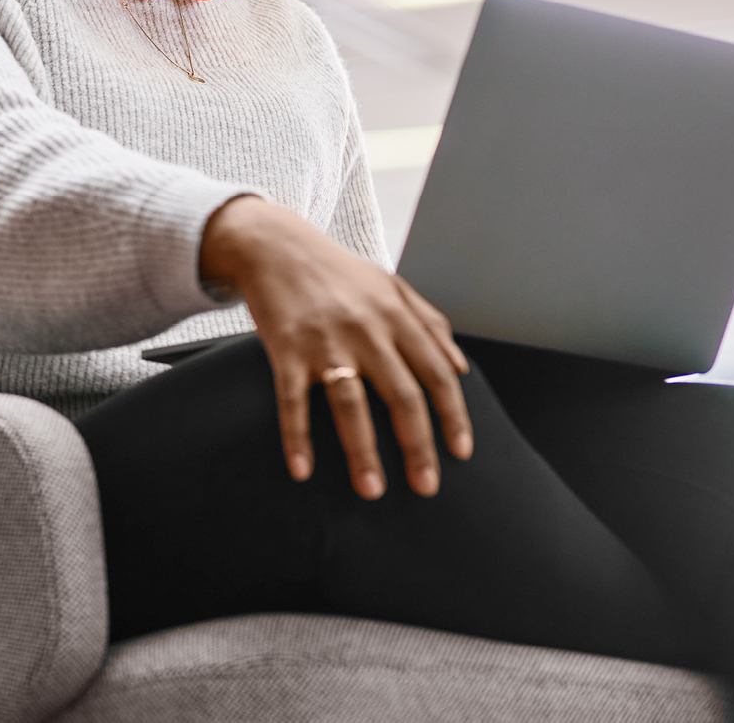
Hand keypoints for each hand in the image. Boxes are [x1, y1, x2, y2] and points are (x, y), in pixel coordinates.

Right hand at [198, 191, 473, 496]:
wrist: (273, 245)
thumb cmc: (335, 271)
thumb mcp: (392, 287)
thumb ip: (430, 323)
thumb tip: (460, 366)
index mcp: (396, 318)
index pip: (437, 375)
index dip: (453, 417)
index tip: (460, 452)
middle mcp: (366, 331)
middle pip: (402, 397)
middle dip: (417, 447)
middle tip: (425, 485)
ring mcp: (324, 342)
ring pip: (350, 405)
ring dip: (362, 451)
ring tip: (371, 489)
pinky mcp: (285, 349)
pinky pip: (292, 401)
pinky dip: (297, 437)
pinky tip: (302, 469)